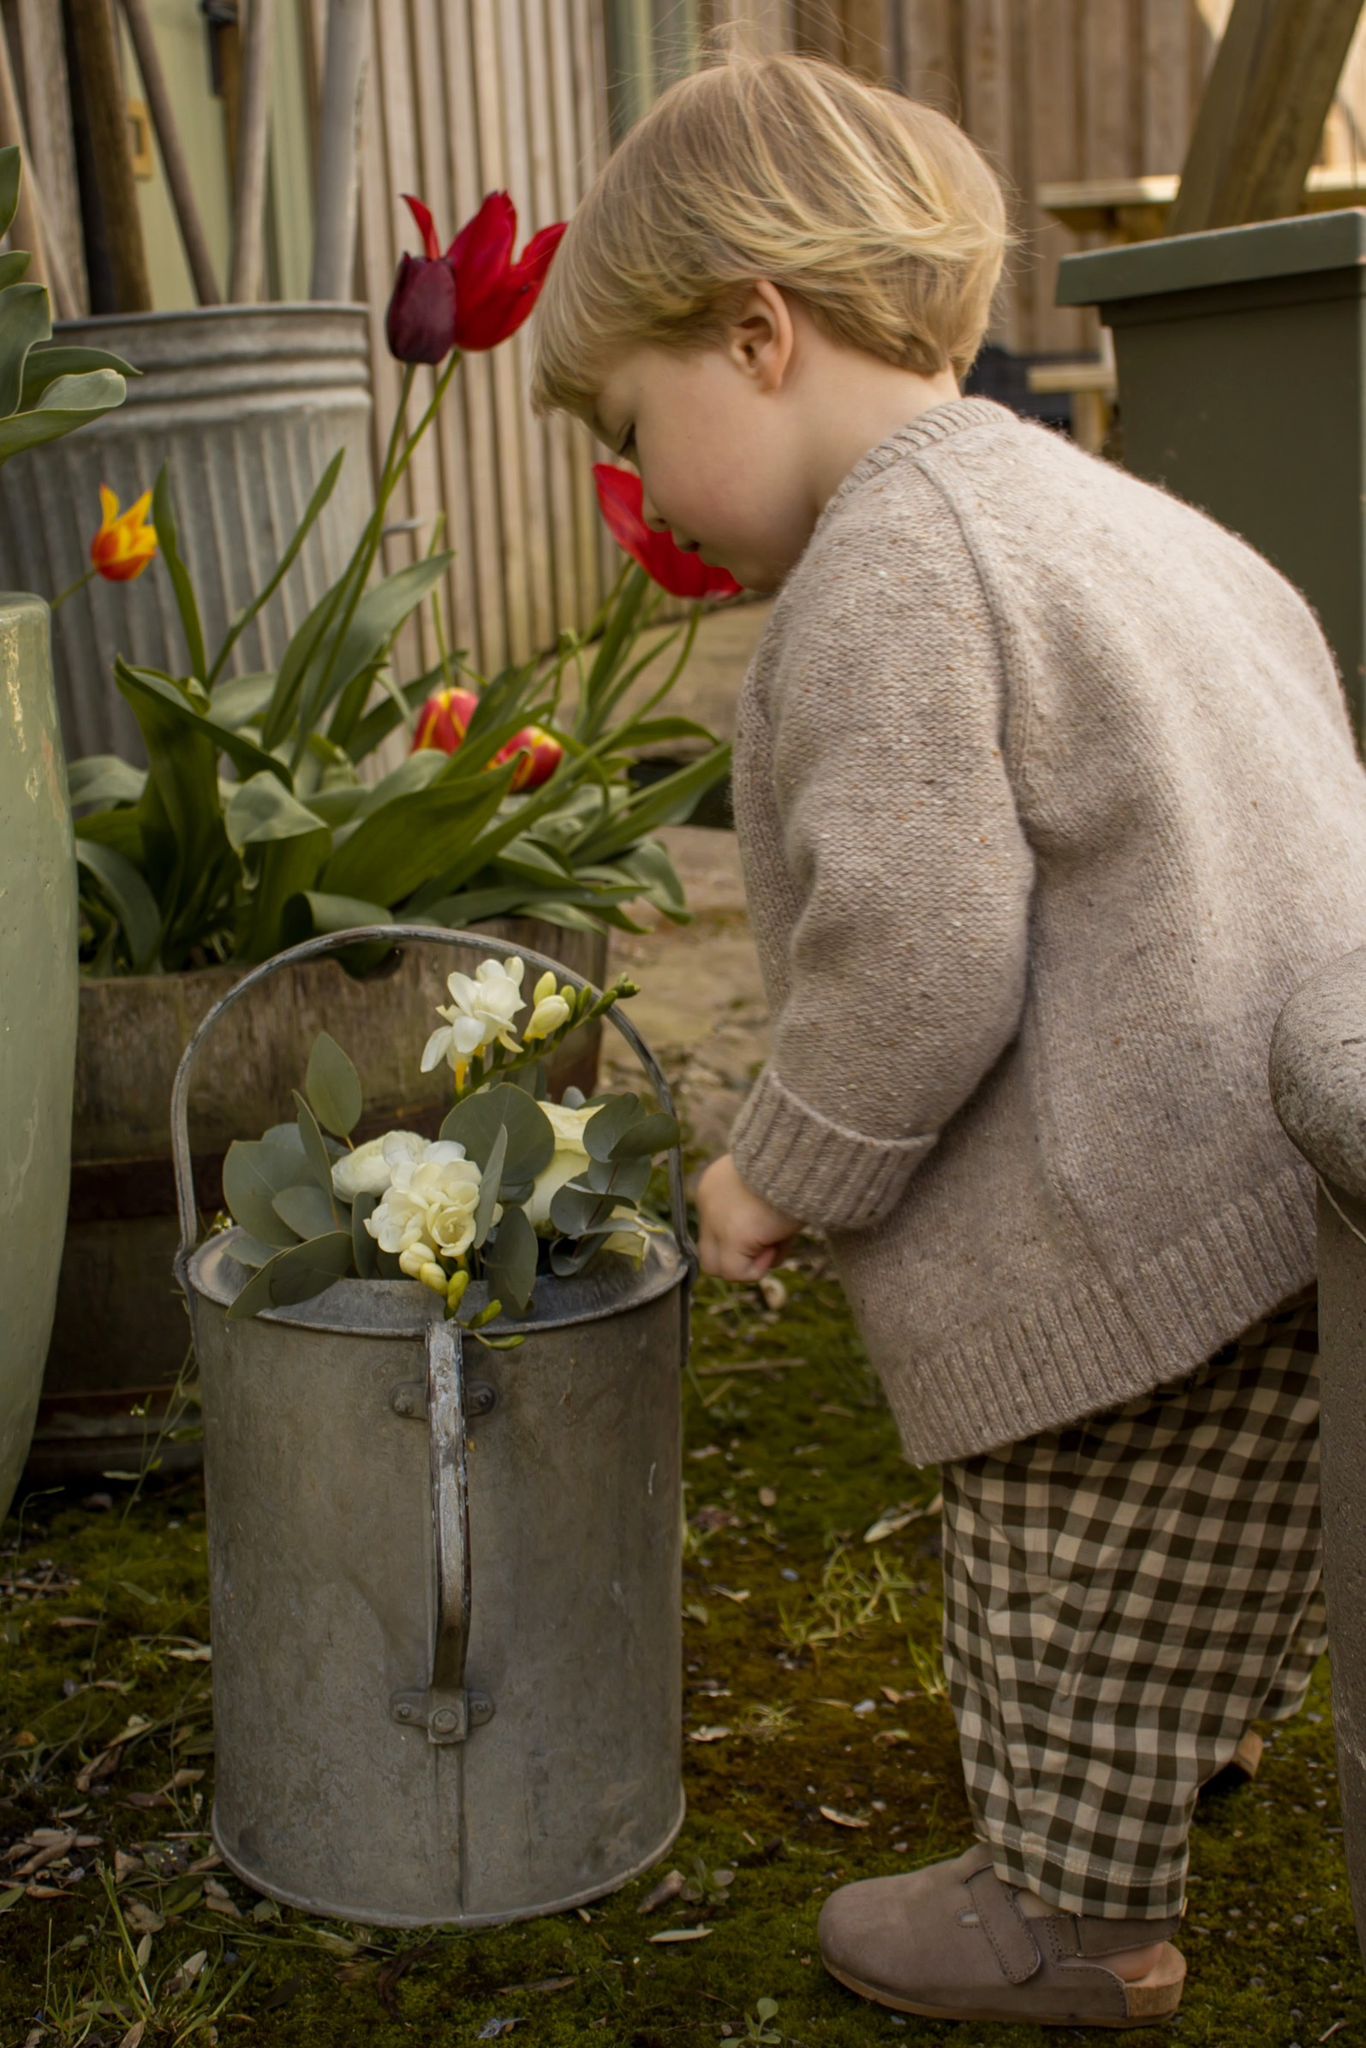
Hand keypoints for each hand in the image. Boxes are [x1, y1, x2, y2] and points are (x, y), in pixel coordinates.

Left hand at [696, 1153, 799, 1281]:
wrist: (802, 1153)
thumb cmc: (797, 1163)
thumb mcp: (770, 1183)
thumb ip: (757, 1211)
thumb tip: (767, 1247)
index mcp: (715, 1184)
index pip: (716, 1227)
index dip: (744, 1238)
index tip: (771, 1230)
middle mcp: (707, 1202)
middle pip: (710, 1253)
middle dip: (740, 1259)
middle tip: (772, 1244)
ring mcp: (716, 1221)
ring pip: (719, 1267)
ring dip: (753, 1262)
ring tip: (780, 1237)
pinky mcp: (733, 1237)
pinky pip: (737, 1272)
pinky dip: (758, 1269)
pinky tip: (777, 1243)